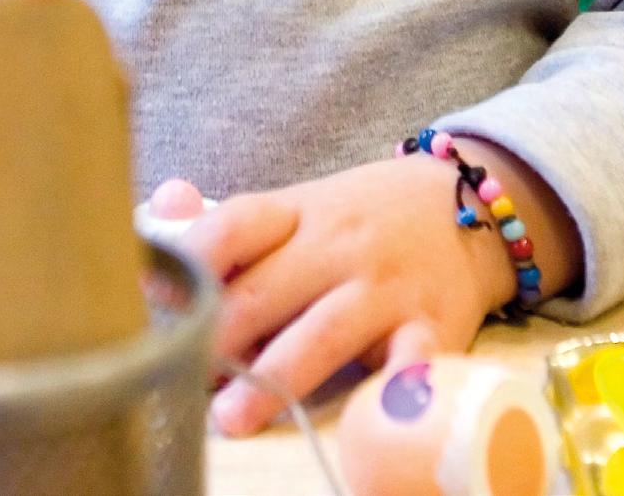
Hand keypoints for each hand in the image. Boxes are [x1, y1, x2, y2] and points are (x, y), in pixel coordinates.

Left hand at [161, 151, 524, 437]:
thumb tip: (158, 210)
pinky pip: (412, 361)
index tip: (154, 295)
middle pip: (267, 288)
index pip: (236, 224)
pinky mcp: (433, 327)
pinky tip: (369, 414)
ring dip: (275, 376)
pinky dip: (394, 386)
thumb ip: (234, 225)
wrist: (469, 205)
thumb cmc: (364, 218)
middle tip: (175, 376)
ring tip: (231, 417)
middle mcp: (339, 245)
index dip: (192, 257)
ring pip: (324, 331)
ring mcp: (386, 287)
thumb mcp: (301, 208)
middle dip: (218, 337)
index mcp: (298, 212)